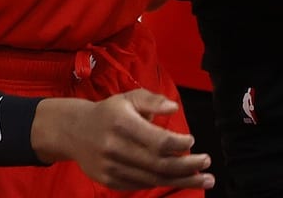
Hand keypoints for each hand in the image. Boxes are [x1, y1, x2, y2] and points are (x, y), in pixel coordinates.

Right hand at [37, 90, 213, 189]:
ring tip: (204, 179)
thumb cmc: (110, 112)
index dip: (177, 144)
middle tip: (208, 164)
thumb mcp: (129, 97)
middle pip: (158, 164)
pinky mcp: (110, 181)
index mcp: (122, 124)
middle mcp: (116, 149)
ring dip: (181, 180)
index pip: (155, 140)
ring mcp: (112, 169)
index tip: (192, 141)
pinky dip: (162, 183)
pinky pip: (141, 185)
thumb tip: (174, 108)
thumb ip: (152, 100)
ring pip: (152, 178)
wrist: (75, 132)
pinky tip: (180, 180)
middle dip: (187, 167)